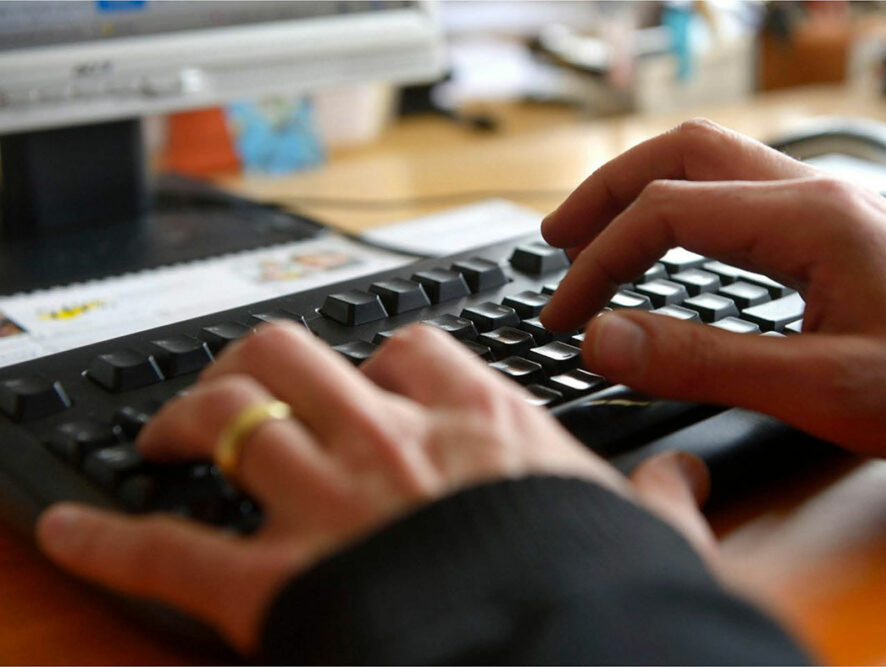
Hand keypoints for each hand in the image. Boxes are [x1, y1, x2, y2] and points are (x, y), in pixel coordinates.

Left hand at [36, 322, 713, 654]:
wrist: (562, 662)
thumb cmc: (599, 601)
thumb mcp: (646, 544)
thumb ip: (662, 504)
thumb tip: (691, 486)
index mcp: (482, 429)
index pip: (419, 352)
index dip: (386, 357)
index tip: (375, 375)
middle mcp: (393, 446)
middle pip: (301, 357)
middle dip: (262, 360)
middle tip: (248, 384)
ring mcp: (329, 506)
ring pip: (233, 418)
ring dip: (186, 417)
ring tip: (164, 432)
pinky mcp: (278, 585)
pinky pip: (172, 547)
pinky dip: (112, 536)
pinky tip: (69, 531)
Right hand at [541, 119, 885, 467]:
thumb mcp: (818, 388)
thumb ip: (704, 362)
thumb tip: (605, 338)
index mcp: (807, 220)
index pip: (666, 210)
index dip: (600, 260)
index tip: (567, 316)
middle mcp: (811, 193)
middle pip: (682, 153)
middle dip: (607, 192)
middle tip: (556, 240)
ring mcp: (820, 204)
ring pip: (707, 161)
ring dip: (640, 189)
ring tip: (593, 236)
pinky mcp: (825, 226)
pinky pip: (733, 192)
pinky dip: (677, 207)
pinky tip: (662, 243)